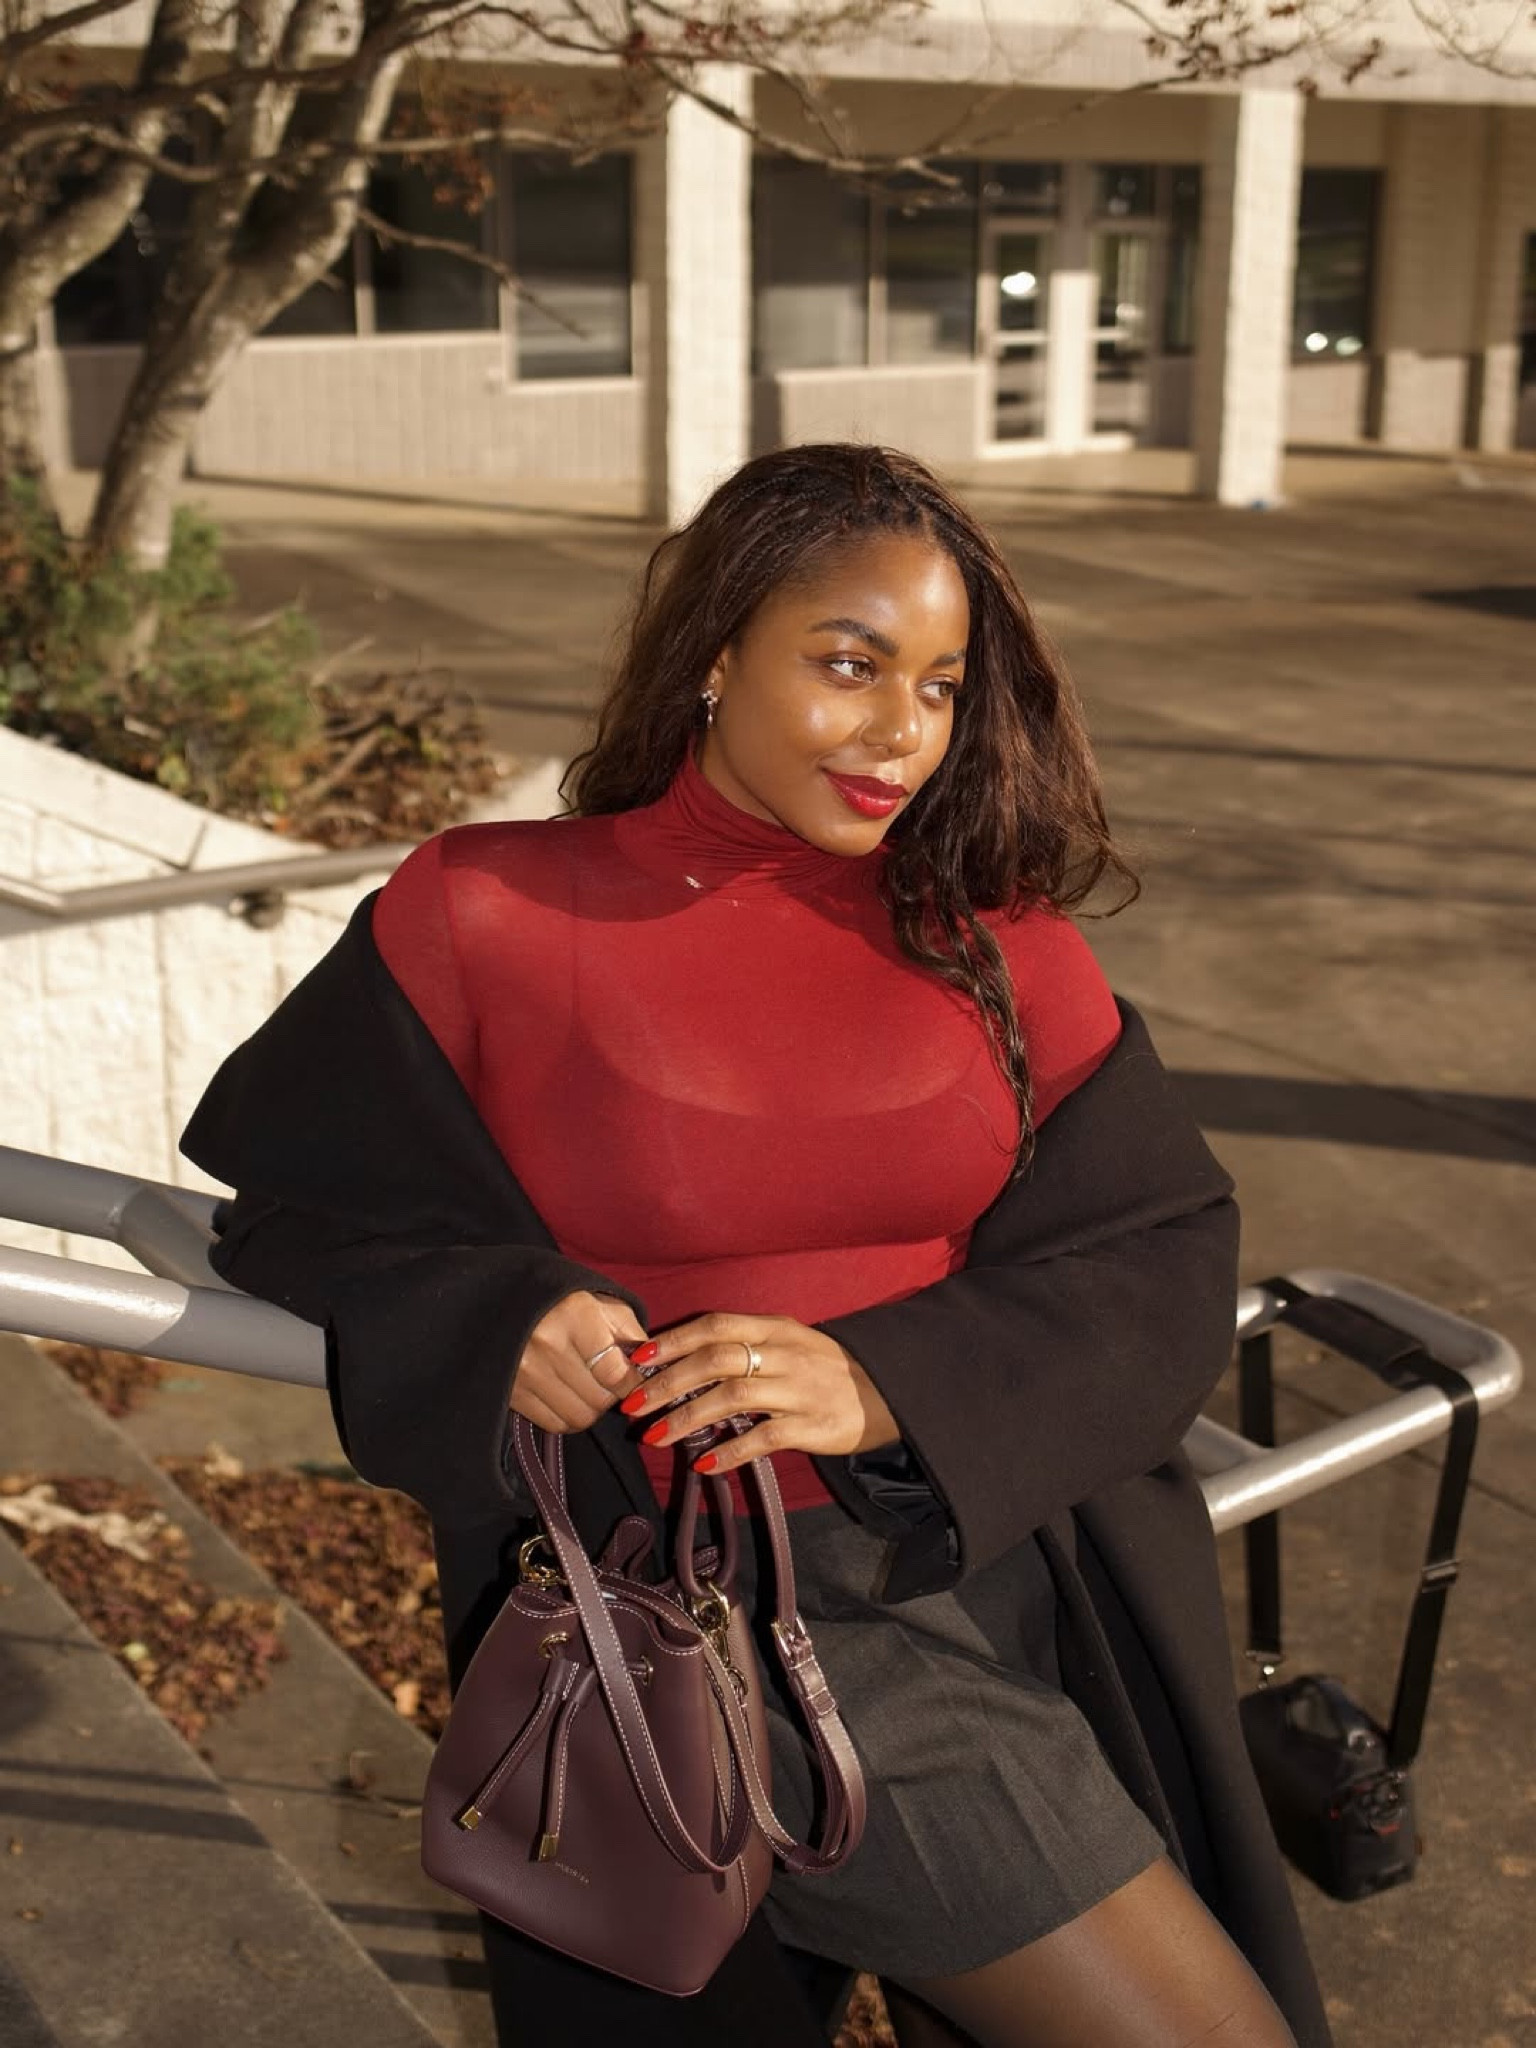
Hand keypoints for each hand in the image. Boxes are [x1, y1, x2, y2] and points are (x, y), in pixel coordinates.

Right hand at [510, 1291, 648, 1433]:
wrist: (504, 1299)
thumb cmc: (564, 1301)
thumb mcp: (603, 1304)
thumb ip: (631, 1335)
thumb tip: (650, 1370)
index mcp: (575, 1315)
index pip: (615, 1373)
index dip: (633, 1384)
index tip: (636, 1383)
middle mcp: (547, 1344)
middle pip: (600, 1399)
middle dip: (613, 1395)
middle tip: (610, 1381)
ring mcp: (525, 1371)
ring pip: (580, 1416)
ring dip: (592, 1408)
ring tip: (588, 1386)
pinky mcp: (511, 1391)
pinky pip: (555, 1424)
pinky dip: (569, 1416)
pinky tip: (569, 1395)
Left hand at [617, 1312, 900, 1474]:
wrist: (887, 1392)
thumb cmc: (824, 1369)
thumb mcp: (787, 1343)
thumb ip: (743, 1347)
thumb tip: (681, 1362)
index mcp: (773, 1328)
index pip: (715, 1326)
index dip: (674, 1341)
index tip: (639, 1360)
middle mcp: (784, 1353)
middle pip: (715, 1360)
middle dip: (668, 1384)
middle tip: (632, 1406)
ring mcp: (799, 1389)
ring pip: (733, 1396)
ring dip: (687, 1417)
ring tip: (654, 1437)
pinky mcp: (813, 1425)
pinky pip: (764, 1438)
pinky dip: (730, 1450)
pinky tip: (703, 1463)